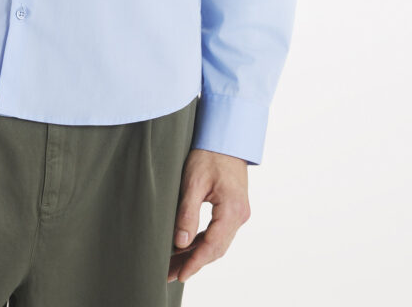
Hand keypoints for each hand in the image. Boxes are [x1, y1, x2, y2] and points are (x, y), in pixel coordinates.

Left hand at [167, 148, 250, 283]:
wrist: (226, 137)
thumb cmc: (209, 154)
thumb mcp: (193, 182)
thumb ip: (187, 213)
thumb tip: (180, 243)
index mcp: (232, 210)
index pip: (212, 245)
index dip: (195, 262)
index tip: (180, 274)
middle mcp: (240, 215)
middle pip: (216, 249)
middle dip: (194, 262)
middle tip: (171, 273)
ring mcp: (239, 213)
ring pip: (218, 243)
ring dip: (198, 254)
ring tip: (175, 265)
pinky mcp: (234, 210)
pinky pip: (219, 233)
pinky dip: (204, 242)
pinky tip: (188, 247)